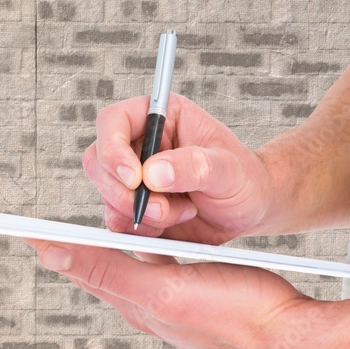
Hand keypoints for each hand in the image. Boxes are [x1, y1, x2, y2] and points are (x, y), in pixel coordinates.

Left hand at [22, 238, 317, 348]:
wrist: (288, 335)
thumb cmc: (234, 315)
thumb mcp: (163, 289)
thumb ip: (108, 270)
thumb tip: (52, 253)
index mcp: (133, 301)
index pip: (80, 268)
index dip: (52, 246)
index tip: (21, 228)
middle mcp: (145, 303)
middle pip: (99, 266)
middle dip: (76, 243)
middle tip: (50, 222)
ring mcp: (169, 299)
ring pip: (127, 264)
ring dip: (109, 241)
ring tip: (91, 225)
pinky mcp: (194, 292)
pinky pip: (157, 265)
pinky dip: (146, 245)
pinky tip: (149, 236)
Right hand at [87, 93, 275, 244]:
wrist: (250, 210)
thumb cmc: (244, 178)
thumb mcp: (228, 168)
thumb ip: (194, 165)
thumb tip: (152, 172)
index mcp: (159, 118)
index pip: (113, 122)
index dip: (113, 149)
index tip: (135, 178)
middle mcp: (139, 145)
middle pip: (99, 163)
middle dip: (125, 192)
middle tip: (161, 208)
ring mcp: (134, 178)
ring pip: (107, 196)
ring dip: (139, 214)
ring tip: (181, 213)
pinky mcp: (134, 208)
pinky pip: (117, 222)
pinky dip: (141, 230)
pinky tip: (171, 224)